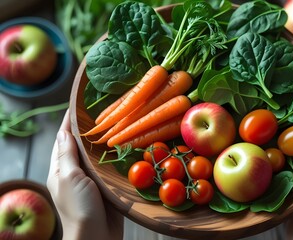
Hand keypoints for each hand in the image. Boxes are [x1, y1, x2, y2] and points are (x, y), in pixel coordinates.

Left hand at [47, 110, 122, 239]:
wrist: (97, 236)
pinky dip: (115, 155)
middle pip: (81, 144)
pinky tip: (125, 145)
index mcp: (61, 168)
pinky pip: (110, 165)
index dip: (69, 121)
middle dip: (89, 128)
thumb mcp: (70, 178)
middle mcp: (75, 171)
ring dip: (104, 140)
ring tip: (116, 123)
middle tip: (103, 110)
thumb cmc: (79, 207)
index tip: (78, 104)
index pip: (63, 139)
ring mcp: (91, 179)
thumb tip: (64, 132)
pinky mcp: (106, 185)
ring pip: (97, 154)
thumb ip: (67, 155)